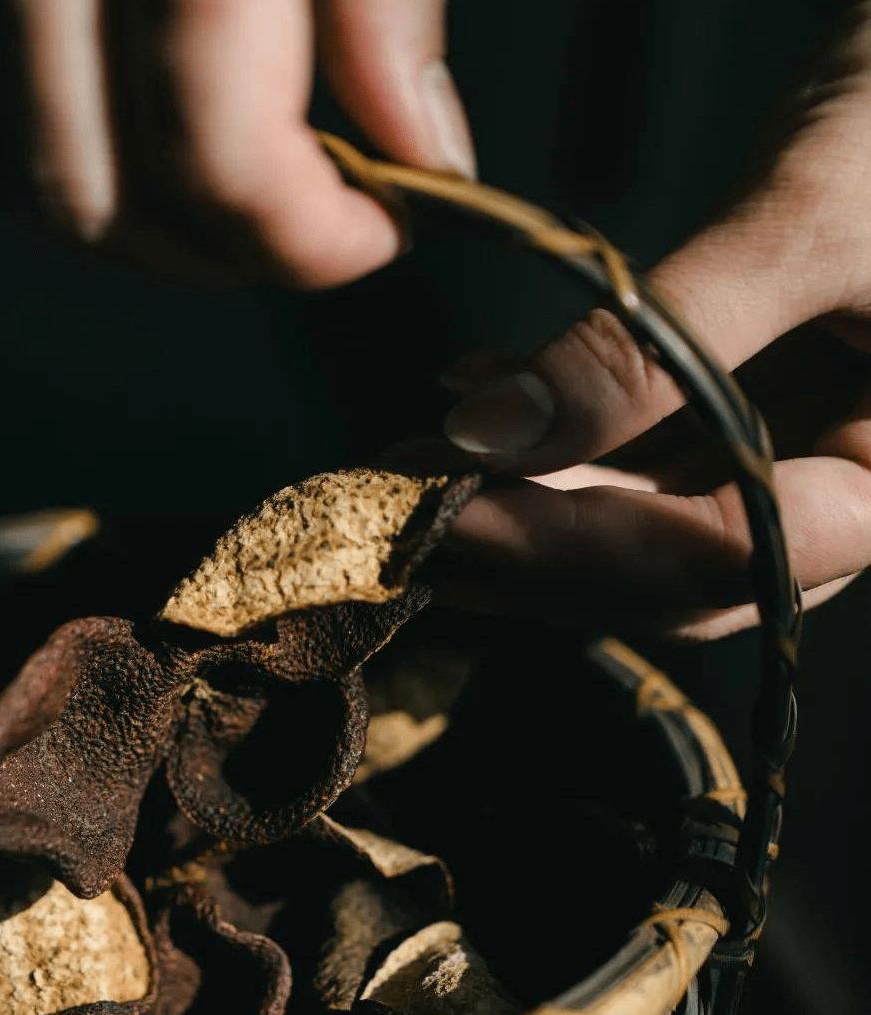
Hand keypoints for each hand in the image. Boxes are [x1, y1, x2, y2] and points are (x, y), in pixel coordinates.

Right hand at [5, 0, 473, 285]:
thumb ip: (385, 15)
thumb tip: (426, 160)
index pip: (220, 159)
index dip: (312, 238)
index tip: (385, 233)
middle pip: (103, 202)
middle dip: (227, 252)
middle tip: (314, 224)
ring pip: (26, 186)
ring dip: (145, 234)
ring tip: (236, 196)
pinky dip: (60, 176)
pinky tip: (141, 160)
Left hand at [442, 9, 870, 637]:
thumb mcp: (800, 229)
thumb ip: (648, 348)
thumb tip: (483, 435)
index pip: (722, 556)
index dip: (574, 549)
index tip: (451, 518)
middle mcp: (841, 484)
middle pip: (667, 564)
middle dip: (530, 544)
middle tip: (408, 511)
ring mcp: (789, 447)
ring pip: (638, 514)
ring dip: (522, 495)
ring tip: (417, 462)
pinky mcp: (744, 402)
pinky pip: (636, 445)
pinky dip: (554, 430)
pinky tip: (477, 393)